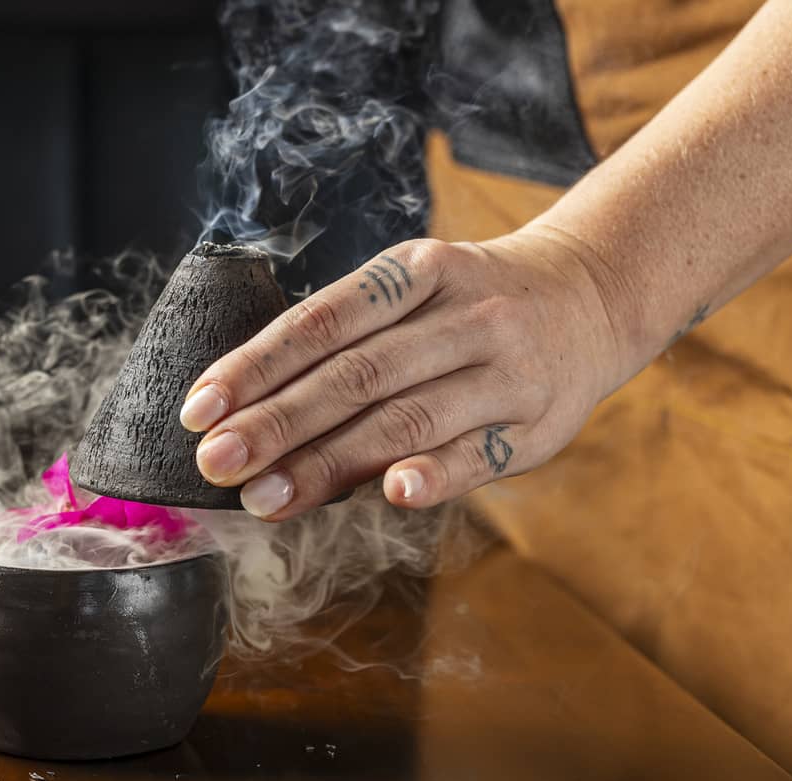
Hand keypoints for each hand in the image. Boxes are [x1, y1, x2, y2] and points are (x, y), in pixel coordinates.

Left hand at [179, 228, 631, 519]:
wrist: (593, 296)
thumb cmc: (468, 306)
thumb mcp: (413, 292)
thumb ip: (346, 344)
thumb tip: (248, 416)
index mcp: (416, 272)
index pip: (321, 322)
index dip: (254, 367)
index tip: (197, 410)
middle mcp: (462, 315)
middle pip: (355, 375)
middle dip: (275, 423)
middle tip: (215, 463)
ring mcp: (503, 370)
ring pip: (405, 418)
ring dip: (329, 462)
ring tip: (264, 497)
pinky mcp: (535, 424)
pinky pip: (479, 454)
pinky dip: (436, 473)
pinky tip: (392, 493)